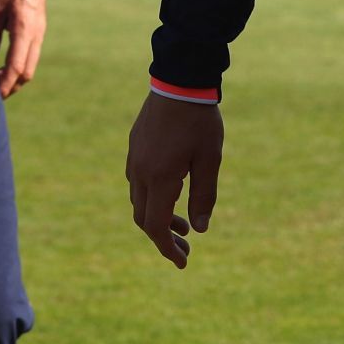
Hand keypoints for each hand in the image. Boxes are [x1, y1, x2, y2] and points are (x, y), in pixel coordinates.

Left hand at [0, 0, 44, 97]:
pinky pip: (31, 52)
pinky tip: (3, 61)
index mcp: (25, 31)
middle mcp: (37, 34)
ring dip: (14, 76)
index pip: (16, 69)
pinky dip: (18, 63)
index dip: (4, 86)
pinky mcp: (38, 25)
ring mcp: (40, 30)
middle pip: (27, 73)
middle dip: (10, 86)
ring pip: (30, 63)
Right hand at [126, 91, 223, 268]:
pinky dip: (151, 197)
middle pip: (143, 218)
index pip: (156, 226)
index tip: (183, 262)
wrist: (179, 81)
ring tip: (184, 223)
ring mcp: (134, 158)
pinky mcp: (134, 146)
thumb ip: (204, 196)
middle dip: (163, 238)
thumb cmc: (199, 121)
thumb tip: (199, 230)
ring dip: (158, 216)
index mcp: (160, 179)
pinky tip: (171, 192)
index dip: (167, 249)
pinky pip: (137, 181)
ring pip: (138, 200)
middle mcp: (140, 172)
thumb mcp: (209, 161)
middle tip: (186, 248)